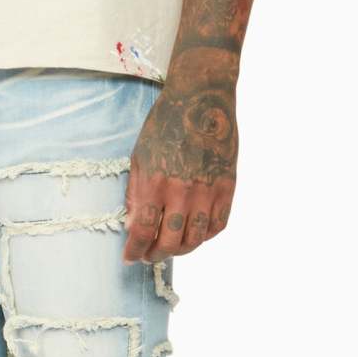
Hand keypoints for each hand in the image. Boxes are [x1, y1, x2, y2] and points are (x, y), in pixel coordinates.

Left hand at [122, 56, 237, 261]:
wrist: (201, 99)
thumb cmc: (164, 125)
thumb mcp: (140, 156)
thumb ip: (136, 194)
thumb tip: (133, 227)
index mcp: (155, 181)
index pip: (143, 231)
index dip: (135, 250)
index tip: (129, 257)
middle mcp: (182, 190)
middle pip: (170, 242)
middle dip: (156, 255)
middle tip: (149, 256)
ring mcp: (208, 190)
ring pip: (196, 238)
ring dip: (181, 249)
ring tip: (170, 248)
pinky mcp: (227, 186)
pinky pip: (218, 224)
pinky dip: (206, 235)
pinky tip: (194, 232)